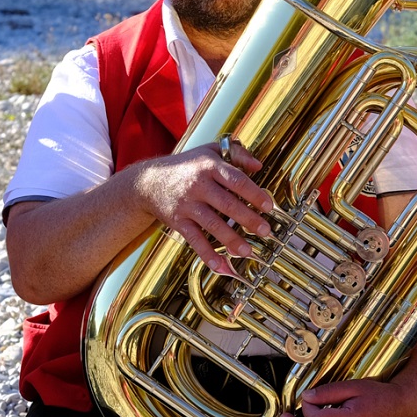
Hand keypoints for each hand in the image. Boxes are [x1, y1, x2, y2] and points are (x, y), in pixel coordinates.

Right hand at [130, 140, 273, 276]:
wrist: (148, 182)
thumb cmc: (186, 166)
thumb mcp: (210, 150)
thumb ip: (236, 153)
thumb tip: (257, 166)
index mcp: (209, 166)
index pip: (236, 180)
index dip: (254, 194)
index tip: (268, 206)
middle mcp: (198, 185)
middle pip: (227, 204)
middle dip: (248, 219)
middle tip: (265, 231)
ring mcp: (187, 205)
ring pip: (212, 224)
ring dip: (231, 239)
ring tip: (247, 251)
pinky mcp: (178, 221)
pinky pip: (195, 240)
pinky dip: (207, 254)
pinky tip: (220, 266)